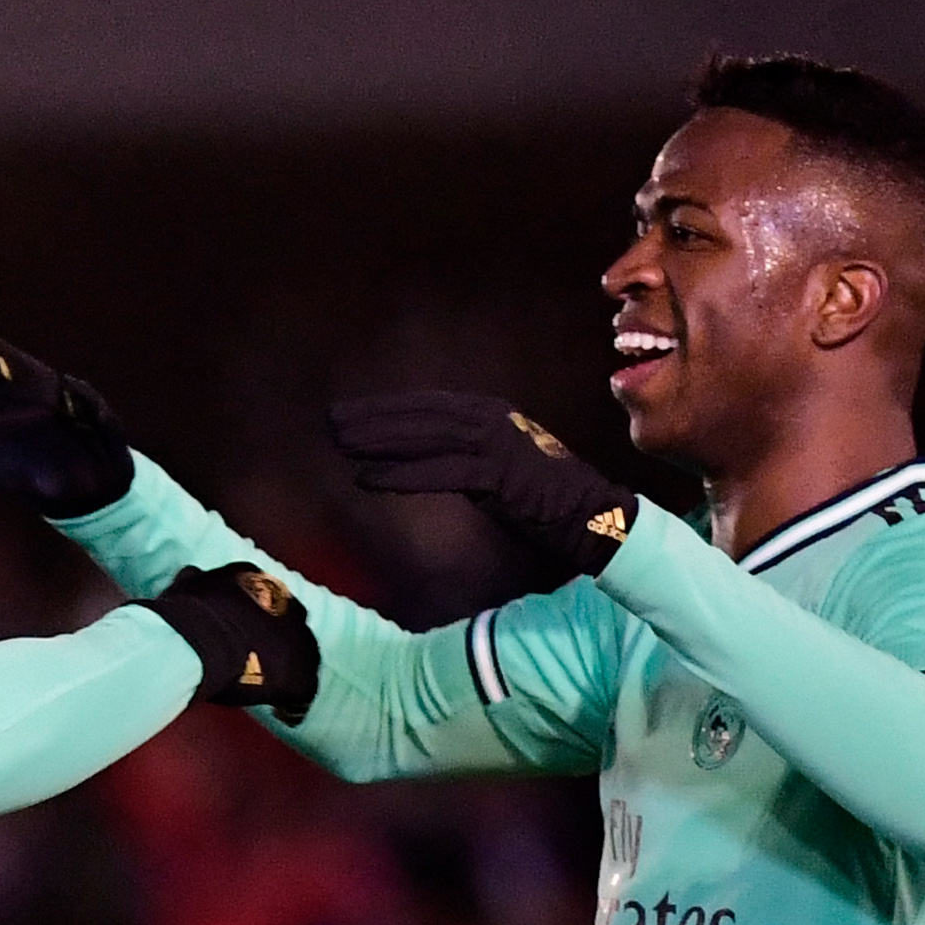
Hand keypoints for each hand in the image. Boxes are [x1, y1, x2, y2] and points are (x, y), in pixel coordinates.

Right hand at [138, 563, 319, 724]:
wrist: (196, 640)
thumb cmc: (185, 614)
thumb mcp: (187, 587)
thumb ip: (196, 583)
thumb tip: (191, 577)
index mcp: (258, 580)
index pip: (267, 599)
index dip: (258, 621)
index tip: (246, 637)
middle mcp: (285, 602)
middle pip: (292, 623)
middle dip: (280, 642)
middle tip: (262, 663)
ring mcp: (297, 637)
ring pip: (305, 655)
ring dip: (290, 670)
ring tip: (274, 691)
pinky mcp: (300, 671)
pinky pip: (304, 690)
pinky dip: (294, 703)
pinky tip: (281, 713)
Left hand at [327, 391, 637, 576]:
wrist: (594, 518)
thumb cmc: (546, 499)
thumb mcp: (499, 466)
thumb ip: (465, 455)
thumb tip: (422, 456)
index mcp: (491, 414)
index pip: (428, 406)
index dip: (386, 409)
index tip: (349, 413)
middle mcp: (492, 421)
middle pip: (420, 415)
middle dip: (373, 418)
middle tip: (331, 422)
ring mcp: (497, 445)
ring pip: (425, 438)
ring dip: (379, 440)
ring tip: (341, 445)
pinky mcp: (499, 476)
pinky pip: (439, 473)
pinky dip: (401, 475)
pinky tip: (367, 480)